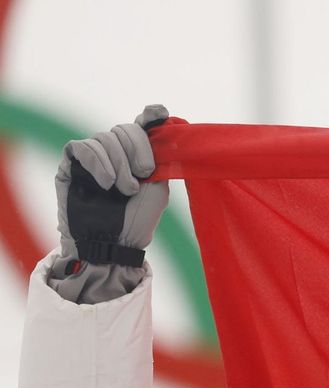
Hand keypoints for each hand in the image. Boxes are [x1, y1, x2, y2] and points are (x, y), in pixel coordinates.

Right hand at [55, 105, 169, 266]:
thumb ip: (160, 160)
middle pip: (124, 129)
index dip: (151, 116)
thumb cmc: (138, 220)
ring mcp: (93, 157)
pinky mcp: (71, 163)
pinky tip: (106, 183)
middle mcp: (115, 152)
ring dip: (119, 163)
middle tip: (144, 173)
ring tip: (125, 189)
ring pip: (104, 138)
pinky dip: (98, 162)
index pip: (142, 126)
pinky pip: (82, 147)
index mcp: (138, 156)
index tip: (161, 113)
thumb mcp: (158, 188)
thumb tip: (165, 129)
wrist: (112, 242)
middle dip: (137, 148)